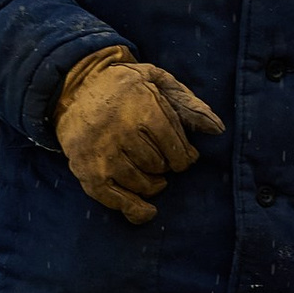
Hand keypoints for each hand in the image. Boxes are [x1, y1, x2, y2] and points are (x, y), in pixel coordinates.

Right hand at [55, 47, 226, 223]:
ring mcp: (103, 155)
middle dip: (166, 165)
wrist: (76, 88)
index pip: (175, 147)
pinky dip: (133, 209)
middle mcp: (121, 133)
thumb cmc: (125, 86)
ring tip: (153, 175)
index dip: (184, 156)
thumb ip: (189, 104)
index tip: (184, 157)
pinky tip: (147, 211)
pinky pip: (114, 200)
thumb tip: (218, 129)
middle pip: (159, 165)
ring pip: (140, 183)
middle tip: (161, 159)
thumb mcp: (158, 81)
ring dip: (153, 184)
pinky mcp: (87, 172)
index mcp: (142, 108)